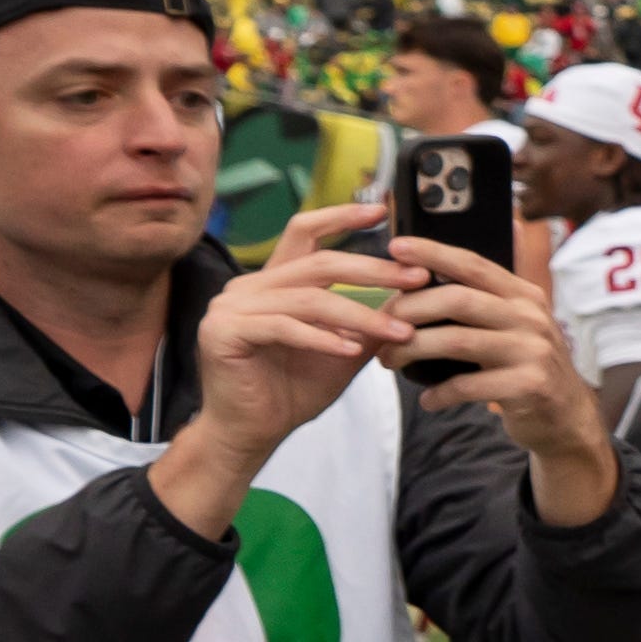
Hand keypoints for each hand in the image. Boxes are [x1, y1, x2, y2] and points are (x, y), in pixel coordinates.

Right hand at [152, 200, 400, 535]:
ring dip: (361, 315)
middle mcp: (249, 286)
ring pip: (309, 299)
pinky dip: (322, 338)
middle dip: (374, 270)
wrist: (252, 432)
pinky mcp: (223, 333)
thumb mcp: (343, 348)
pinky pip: (283, 328)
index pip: (304, 232)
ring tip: (401, 331)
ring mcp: (231, 307)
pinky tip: (352, 350)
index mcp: (274, 281)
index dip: (341, 217)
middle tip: (417, 278)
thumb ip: (369, 320)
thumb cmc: (292, 389)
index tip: (381, 209)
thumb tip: (414, 297)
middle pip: (319, 263)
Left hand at [377, 230, 622, 523]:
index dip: (433, 253)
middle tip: (380, 327)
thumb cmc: (526, 366)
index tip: (395, 246)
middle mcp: (532, 318)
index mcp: (525, 296)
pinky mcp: (528, 386)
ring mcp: (532, 351)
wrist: (567, 416)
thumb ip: (488, 298)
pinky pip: (467, 385)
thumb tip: (441, 270)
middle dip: (409, 310)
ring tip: (389, 361)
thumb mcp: (518, 325)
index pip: (474, 265)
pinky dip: (438, 394)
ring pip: (456, 341)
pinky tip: (427, 400)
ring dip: (411, 351)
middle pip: (458, 300)